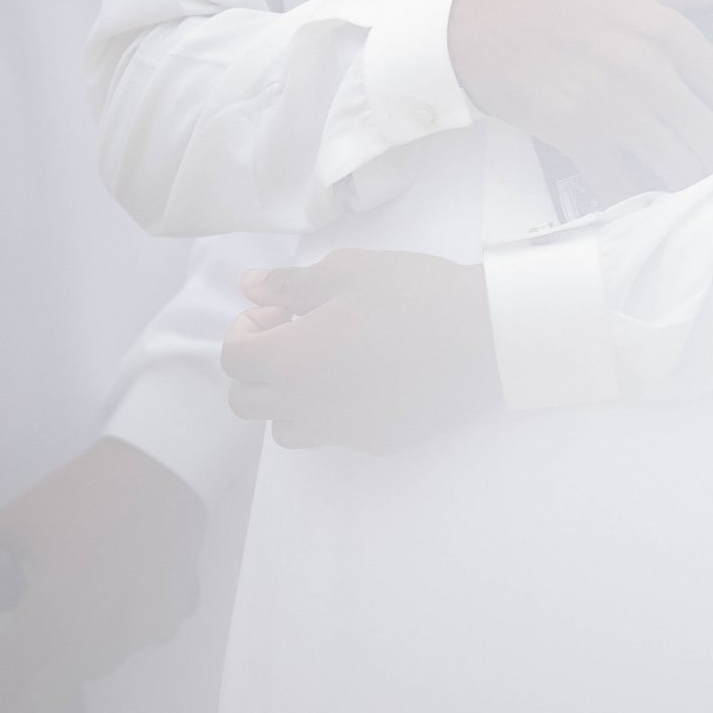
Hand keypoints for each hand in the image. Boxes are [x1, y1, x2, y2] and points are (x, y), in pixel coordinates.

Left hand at [0, 438, 204, 712]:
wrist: (163, 462)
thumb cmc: (82, 491)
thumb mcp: (11, 532)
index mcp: (53, 618)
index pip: (1, 690)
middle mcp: (98, 642)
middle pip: (39, 702)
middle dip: (8, 687)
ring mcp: (138, 637)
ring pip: (83, 672)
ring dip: (61, 653)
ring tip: (66, 594)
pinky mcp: (168, 624)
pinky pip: (125, 646)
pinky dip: (106, 631)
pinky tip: (108, 586)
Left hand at [223, 251, 496, 452]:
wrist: (480, 335)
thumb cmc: (411, 294)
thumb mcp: (346, 270)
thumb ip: (290, 283)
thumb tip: (250, 287)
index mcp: (291, 361)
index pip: (232, 360)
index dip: (245, 328)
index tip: (280, 310)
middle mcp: (307, 406)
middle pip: (245, 401)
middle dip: (257, 364)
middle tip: (297, 329)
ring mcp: (341, 430)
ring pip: (283, 427)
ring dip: (286, 394)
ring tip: (325, 358)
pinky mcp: (375, 441)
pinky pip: (330, 434)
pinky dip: (328, 410)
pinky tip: (364, 377)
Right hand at [447, 0, 712, 204]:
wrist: (491, 26)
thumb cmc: (578, 6)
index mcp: (671, 32)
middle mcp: (646, 71)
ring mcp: (611, 108)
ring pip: (679, 171)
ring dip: (701, 190)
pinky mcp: (577, 139)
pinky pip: (625, 188)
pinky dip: (645, 203)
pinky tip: (661, 207)